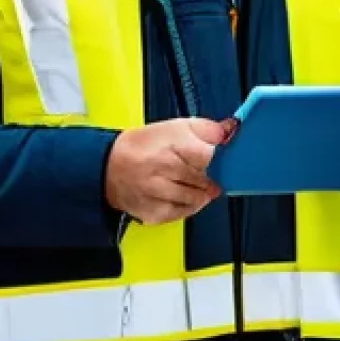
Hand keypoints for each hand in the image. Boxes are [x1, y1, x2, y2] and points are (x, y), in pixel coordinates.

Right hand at [105, 117, 232, 225]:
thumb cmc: (143, 146)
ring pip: (196, 198)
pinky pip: (183, 213)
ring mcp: (157, 195)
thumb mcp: (174, 127)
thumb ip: (206, 128)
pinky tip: (184, 196)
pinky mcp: (154, 213)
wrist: (109, 168)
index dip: (212, 155)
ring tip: (193, 183)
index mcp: (168, 145)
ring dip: (200, 192)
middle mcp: (162, 171)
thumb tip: (230, 129)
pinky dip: (189, 206)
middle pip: (203, 179)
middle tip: (199, 170)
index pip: (207, 154)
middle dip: (206, 175)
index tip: (210, 154)